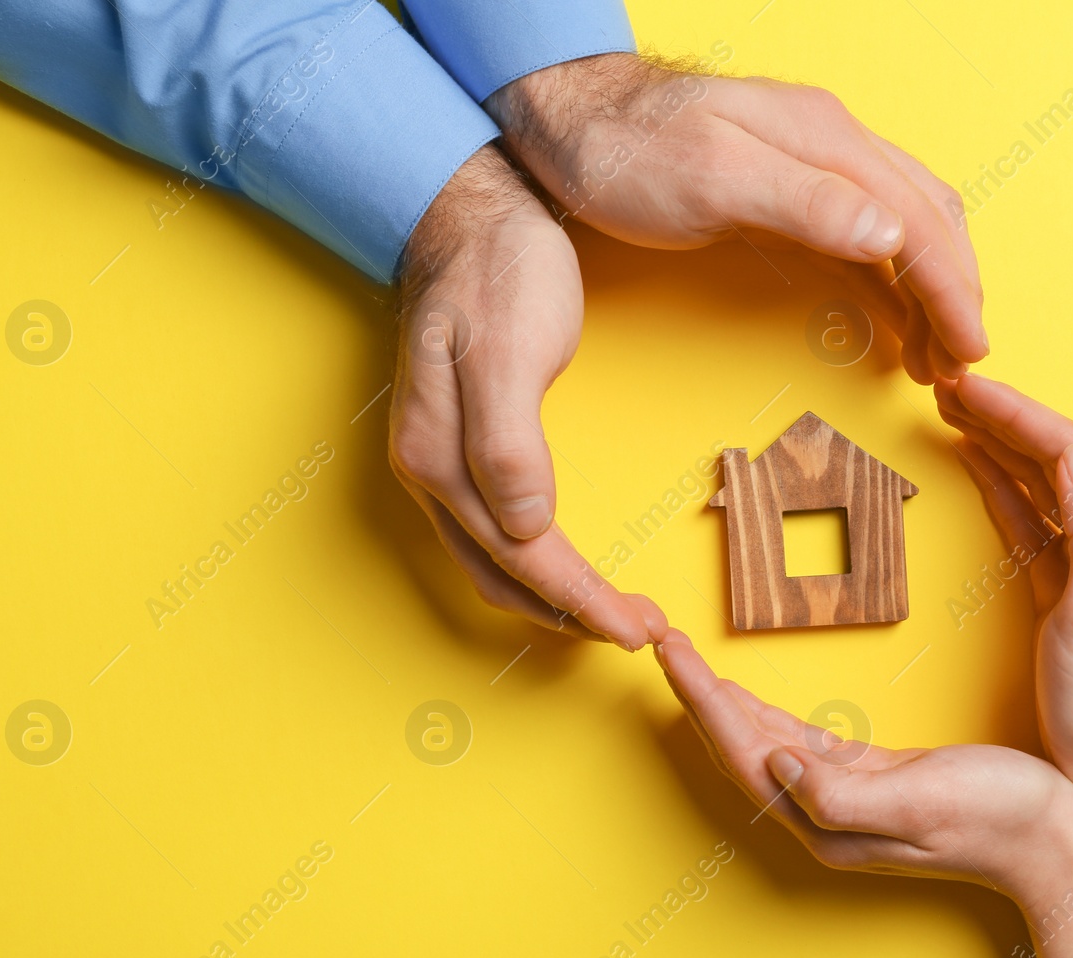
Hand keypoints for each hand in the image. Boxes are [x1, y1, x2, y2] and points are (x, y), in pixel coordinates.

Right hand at [392, 145, 664, 648]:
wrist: (471, 213)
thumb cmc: (497, 270)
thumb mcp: (509, 348)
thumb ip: (508, 443)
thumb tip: (526, 529)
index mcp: (439, 457)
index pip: (519, 557)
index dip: (579, 600)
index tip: (636, 630)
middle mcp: (429, 473)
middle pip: (504, 576)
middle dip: (573, 613)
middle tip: (642, 630)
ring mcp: (438, 464)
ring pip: (495, 564)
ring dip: (554, 600)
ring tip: (616, 613)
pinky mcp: (459, 448)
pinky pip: (494, 535)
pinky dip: (536, 566)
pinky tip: (571, 567)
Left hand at [485, 54, 986, 383]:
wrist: (569, 118)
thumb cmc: (628, 150)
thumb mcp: (713, 177)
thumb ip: (805, 204)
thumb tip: (890, 235)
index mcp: (826, 140)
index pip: (918, 220)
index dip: (953, 289)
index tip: (971, 349)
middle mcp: (832, 145)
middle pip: (928, 219)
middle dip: (956, 293)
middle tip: (960, 363)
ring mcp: (813, 164)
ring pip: (905, 225)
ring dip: (930, 290)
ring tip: (936, 355)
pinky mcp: (787, 187)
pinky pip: (865, 233)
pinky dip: (891, 279)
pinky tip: (892, 316)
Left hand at [654, 628, 1072, 957]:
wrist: (1056, 844)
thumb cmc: (1000, 820)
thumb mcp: (921, 803)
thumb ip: (842, 793)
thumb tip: (775, 764)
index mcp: (827, 824)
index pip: (743, 754)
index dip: (702, 701)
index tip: (670, 653)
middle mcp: (823, 817)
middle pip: (739, 748)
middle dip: (697, 695)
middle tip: (661, 642)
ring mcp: (843, 800)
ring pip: (761, 744)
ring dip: (722, 701)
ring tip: (686, 661)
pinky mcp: (867, 779)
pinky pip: (797, 743)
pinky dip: (764, 715)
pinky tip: (744, 696)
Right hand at [935, 373, 1072, 896]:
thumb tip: (1072, 456)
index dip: (1019, 413)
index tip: (968, 388)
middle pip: (1059, 455)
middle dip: (1005, 416)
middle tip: (950, 388)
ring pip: (1042, 480)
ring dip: (1000, 442)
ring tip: (955, 412)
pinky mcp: (1066, 585)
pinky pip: (1031, 518)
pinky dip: (1001, 485)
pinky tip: (976, 464)